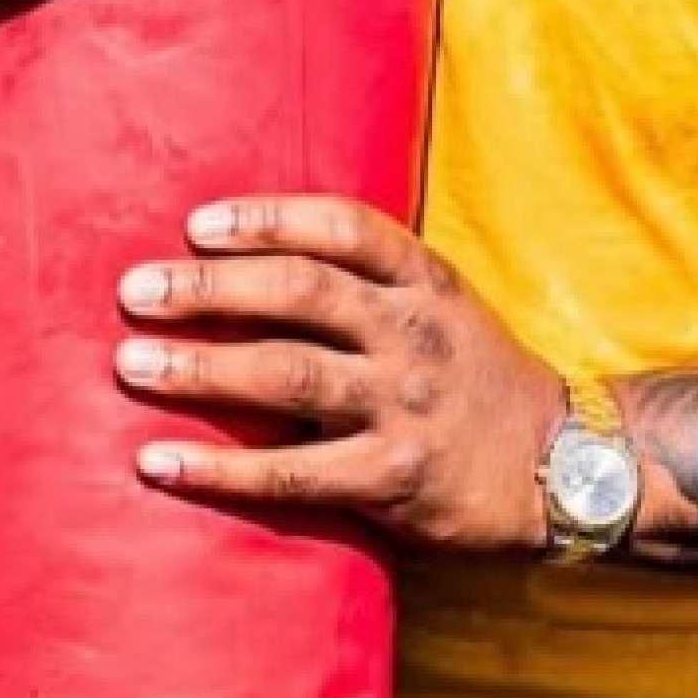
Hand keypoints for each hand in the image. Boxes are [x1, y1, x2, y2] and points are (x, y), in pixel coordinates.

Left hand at [115, 196, 564, 553]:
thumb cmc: (479, 379)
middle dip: (209, 288)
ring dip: (200, 368)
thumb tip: (251, 261)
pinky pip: (290, 472)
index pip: (343, 227)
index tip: (197, 225)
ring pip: (288, 375)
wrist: (567, 466)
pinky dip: (218, 468)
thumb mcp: (444, 306)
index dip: (266, 220)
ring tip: (130, 364)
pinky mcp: (394, 477)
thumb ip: (369, 284)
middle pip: (300, 294)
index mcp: (426, 281)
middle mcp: (414, 334)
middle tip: (136, 292)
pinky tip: (159, 462)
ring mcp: (406, 406)